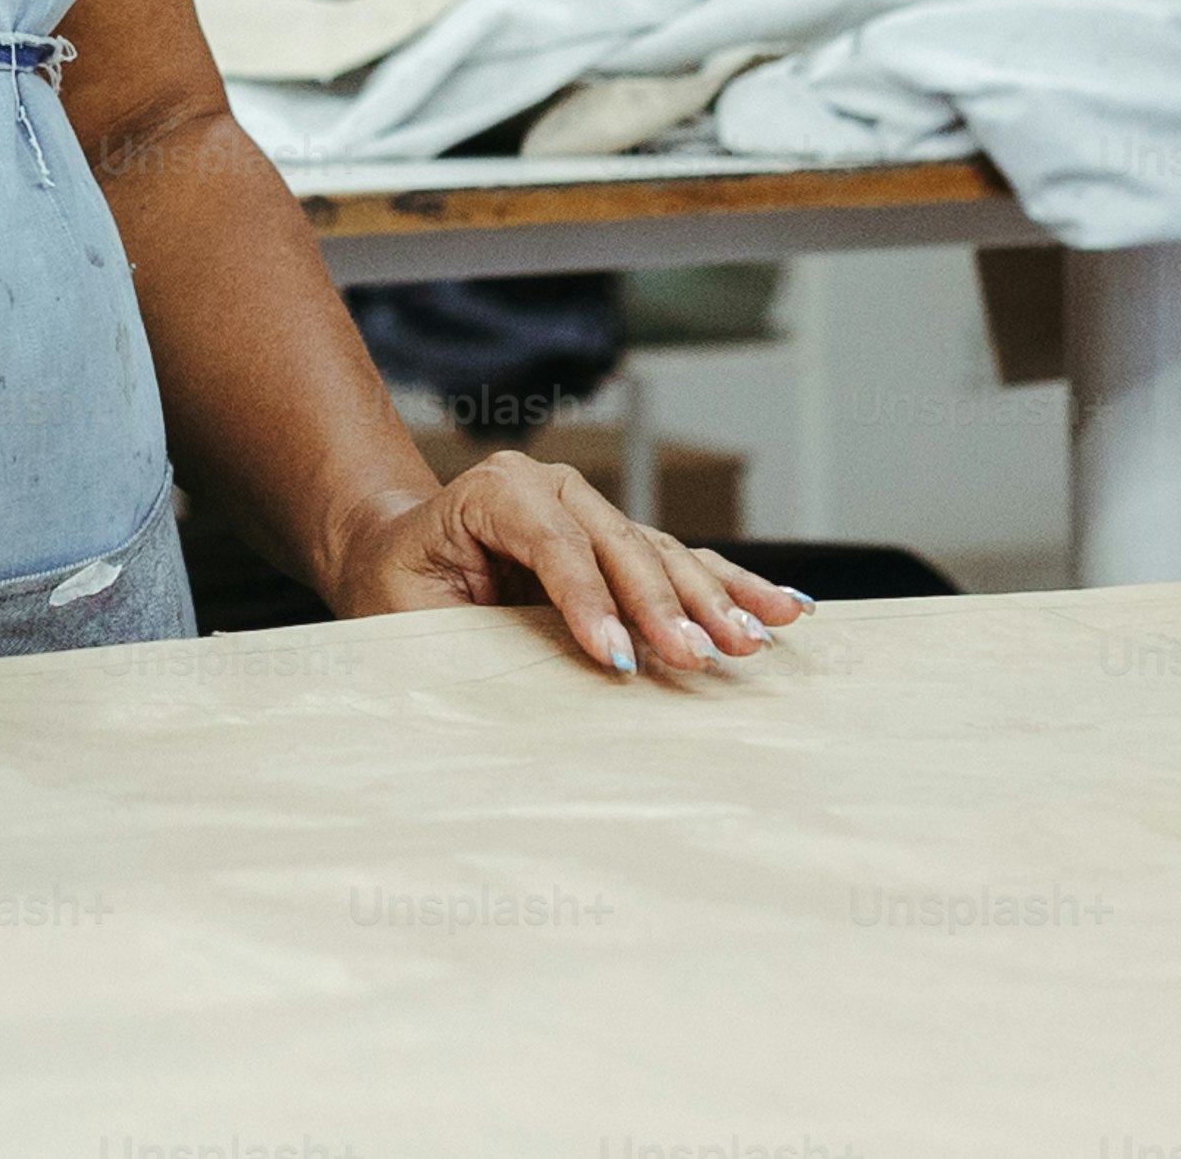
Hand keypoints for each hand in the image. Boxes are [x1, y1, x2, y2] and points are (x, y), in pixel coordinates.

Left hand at [317, 456, 812, 677]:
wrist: (395, 548)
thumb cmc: (395, 585)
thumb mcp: (405, 612)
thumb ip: (458, 635)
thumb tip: (509, 692)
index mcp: (497, 491)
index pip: (555, 544)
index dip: (589, 601)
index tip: (617, 659)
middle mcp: (555, 489)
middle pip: (622, 546)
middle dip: (665, 605)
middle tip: (704, 657)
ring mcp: (594, 511)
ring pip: (665, 554)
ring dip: (715, 601)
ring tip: (758, 638)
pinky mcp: (619, 542)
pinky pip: (684, 564)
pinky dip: (732, 589)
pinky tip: (786, 608)